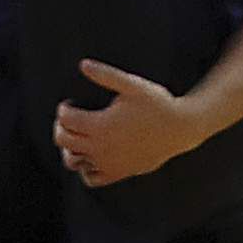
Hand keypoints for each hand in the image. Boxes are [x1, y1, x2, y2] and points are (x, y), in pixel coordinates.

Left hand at [54, 59, 198, 185]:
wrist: (181, 129)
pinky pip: (90, 178)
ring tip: (77, 136)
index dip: (63, 108)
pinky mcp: (117, 173)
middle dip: (61, 126)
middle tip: (69, 118)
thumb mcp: (133, 85)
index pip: (65, 119)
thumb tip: (83, 65)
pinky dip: (85, 168)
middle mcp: (100, 147)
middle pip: (63, 140)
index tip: (70, 102)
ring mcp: (108, 163)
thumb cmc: (158, 104)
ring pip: (72, 161)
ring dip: (69, 148)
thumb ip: (106, 75)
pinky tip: (92, 155)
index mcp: (100, 125)